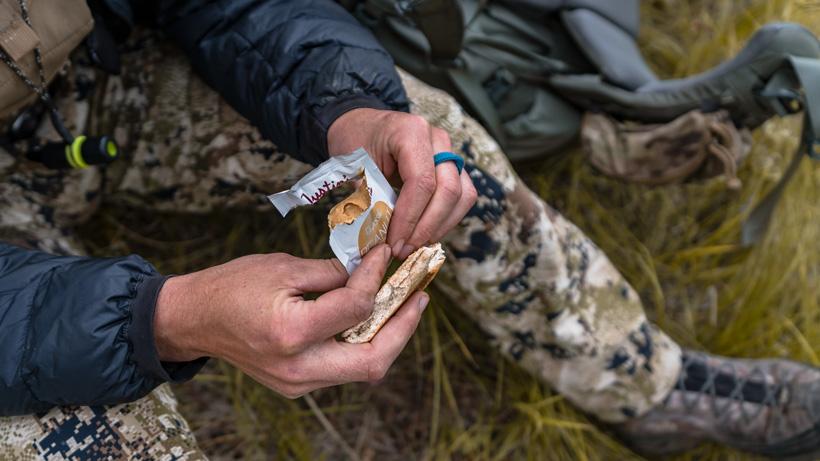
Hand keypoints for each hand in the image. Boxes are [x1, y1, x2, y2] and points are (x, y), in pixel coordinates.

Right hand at [153, 244, 427, 397]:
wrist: (194, 320)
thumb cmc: (232, 287)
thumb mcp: (283, 267)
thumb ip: (332, 273)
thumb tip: (371, 269)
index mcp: (291, 332)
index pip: (356, 308)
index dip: (377, 278)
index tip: (384, 254)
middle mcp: (298, 368)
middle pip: (373, 362)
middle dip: (403, 329)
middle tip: (420, 299)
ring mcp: (298, 383)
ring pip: (362, 369)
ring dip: (388, 338)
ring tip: (404, 306)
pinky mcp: (297, 385)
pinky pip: (343, 369)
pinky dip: (363, 344)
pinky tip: (372, 320)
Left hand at [327, 108, 476, 258]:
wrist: (361, 127)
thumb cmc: (355, 144)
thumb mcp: (355, 167)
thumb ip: (371, 198)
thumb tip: (381, 238)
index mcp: (410, 131)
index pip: (422, 182)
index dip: (410, 218)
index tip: (394, 242)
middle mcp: (437, 139)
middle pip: (448, 190)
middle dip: (427, 227)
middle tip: (404, 250)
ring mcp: (449, 152)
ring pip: (462, 196)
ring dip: (440, 227)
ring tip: (414, 246)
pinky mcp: (453, 167)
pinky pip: (462, 197)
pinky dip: (446, 220)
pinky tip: (424, 234)